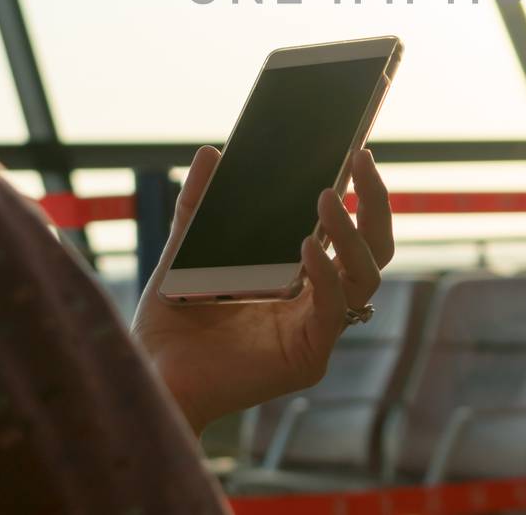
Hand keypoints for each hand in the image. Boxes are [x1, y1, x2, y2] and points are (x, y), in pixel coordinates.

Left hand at [131, 146, 394, 435]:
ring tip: (328, 197)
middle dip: (374, 201)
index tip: (357, 150)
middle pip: (373, 247)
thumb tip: (211, 152)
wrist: (152, 374)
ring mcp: (316, 328)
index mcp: (299, 273)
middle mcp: (317, 299)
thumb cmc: (170, 321)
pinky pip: (332, 310)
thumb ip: (197, 205)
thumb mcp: (183, 251)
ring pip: (365, 276)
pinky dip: (326, 276)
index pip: (346, 228)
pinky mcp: (307, 357)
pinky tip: (307, 248)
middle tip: (361, 159)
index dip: (360, 191)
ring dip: (352, 233)